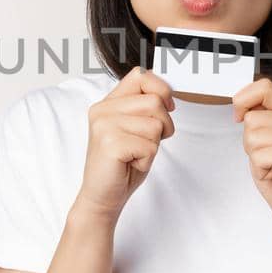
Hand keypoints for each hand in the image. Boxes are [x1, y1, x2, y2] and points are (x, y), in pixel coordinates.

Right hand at [76, 67, 174, 219]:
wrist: (102, 196)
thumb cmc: (123, 164)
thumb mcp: (137, 129)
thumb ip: (146, 108)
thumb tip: (168, 94)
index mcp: (108, 103)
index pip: (141, 76)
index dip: (162, 90)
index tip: (167, 108)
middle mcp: (102, 110)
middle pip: (155, 101)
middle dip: (162, 125)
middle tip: (145, 143)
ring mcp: (104, 126)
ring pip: (155, 124)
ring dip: (153, 145)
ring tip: (135, 155)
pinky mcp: (110, 143)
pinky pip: (149, 146)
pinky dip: (146, 159)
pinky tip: (130, 164)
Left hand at [233, 77, 271, 228]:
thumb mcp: (267, 137)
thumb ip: (260, 115)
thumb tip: (239, 100)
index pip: (264, 87)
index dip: (243, 100)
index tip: (240, 117)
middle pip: (253, 118)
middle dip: (250, 141)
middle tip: (269, 157)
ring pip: (252, 136)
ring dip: (255, 156)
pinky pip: (258, 155)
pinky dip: (260, 168)